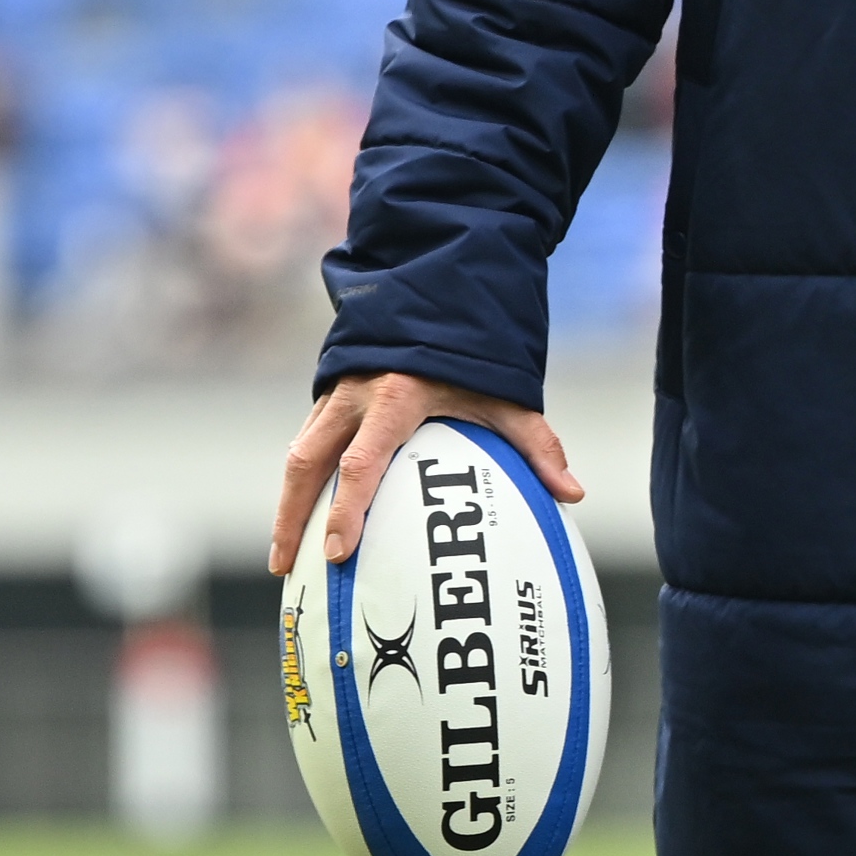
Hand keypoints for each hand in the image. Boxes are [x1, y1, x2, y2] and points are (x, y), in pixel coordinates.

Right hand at [269, 372, 583, 574]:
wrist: (437, 289)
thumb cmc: (473, 350)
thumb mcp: (505, 395)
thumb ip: (536, 444)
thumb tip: (573, 495)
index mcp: (397, 397)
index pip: (363, 462)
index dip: (348, 509)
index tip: (337, 552)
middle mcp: (357, 395)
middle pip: (310, 462)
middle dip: (293, 517)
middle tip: (285, 567)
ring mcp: (336, 392)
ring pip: (298, 453)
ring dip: (287, 504)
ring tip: (282, 556)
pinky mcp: (328, 392)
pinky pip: (305, 440)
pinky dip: (297, 480)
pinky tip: (297, 516)